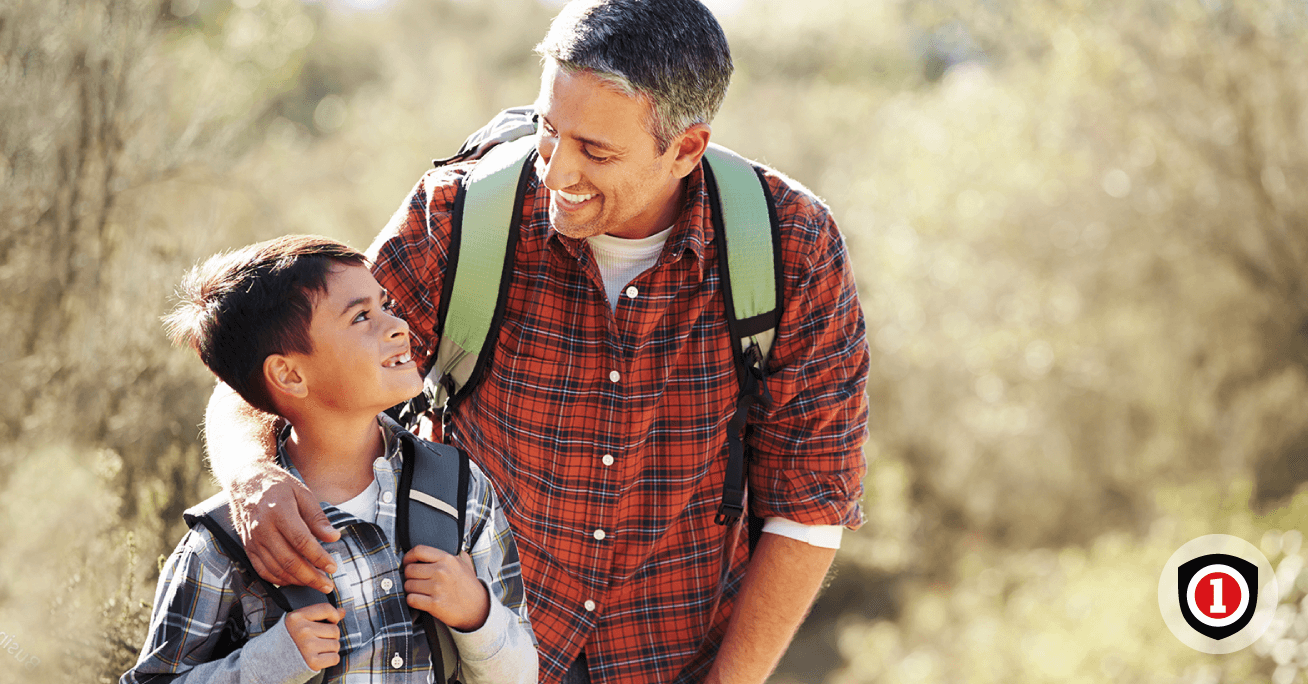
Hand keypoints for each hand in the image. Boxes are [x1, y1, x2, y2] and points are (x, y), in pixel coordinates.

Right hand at [228, 462, 340, 592]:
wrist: (245, 481)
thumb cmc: (278, 485)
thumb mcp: (303, 493)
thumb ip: (318, 518)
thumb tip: (333, 537)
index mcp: (279, 512)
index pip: (302, 542)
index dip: (319, 558)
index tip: (333, 567)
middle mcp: (263, 529)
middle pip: (288, 561)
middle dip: (311, 577)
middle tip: (328, 585)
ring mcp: (253, 540)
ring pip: (275, 569)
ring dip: (297, 581)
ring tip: (315, 583)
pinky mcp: (247, 547)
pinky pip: (262, 570)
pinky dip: (279, 580)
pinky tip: (294, 580)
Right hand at [285, 603, 345, 671]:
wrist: (272, 661)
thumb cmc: (289, 639)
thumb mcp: (300, 622)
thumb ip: (321, 615)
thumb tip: (342, 611)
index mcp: (297, 617)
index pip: (326, 609)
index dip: (334, 615)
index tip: (332, 620)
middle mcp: (302, 631)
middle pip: (335, 629)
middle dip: (330, 636)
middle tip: (317, 640)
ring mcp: (307, 647)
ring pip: (336, 644)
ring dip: (330, 648)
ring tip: (316, 649)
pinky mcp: (312, 662)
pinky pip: (335, 658)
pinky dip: (330, 659)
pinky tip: (318, 657)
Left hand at [403, 546, 489, 631]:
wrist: (478, 609)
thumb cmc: (470, 588)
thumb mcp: (465, 565)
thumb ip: (456, 555)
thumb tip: (451, 547)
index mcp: (447, 559)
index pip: (419, 550)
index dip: (408, 556)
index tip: (407, 561)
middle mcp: (441, 571)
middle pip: (410, 569)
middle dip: (408, 576)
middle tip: (414, 579)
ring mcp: (437, 588)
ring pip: (408, 585)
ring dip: (410, 589)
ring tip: (418, 591)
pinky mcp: (434, 604)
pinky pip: (411, 599)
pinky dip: (412, 600)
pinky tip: (419, 600)